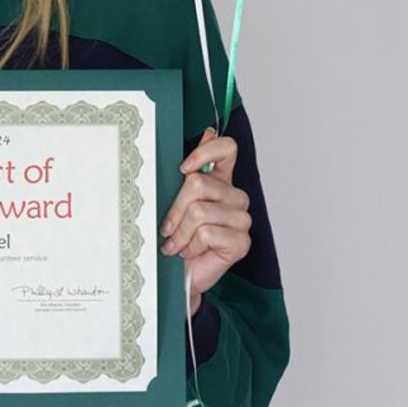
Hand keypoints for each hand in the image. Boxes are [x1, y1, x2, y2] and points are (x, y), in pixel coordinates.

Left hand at [158, 128, 251, 314]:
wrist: (180, 275)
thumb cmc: (177, 236)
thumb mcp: (177, 198)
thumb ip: (192, 168)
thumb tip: (208, 131)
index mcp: (222, 180)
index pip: (227, 148)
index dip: (205, 152)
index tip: (183, 169)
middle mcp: (235, 197)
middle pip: (200, 183)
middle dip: (175, 208)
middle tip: (166, 226)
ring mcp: (241, 220)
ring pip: (200, 211)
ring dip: (180, 231)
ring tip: (175, 243)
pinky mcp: (241, 243)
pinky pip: (208, 233)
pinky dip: (191, 244)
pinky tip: (189, 252)